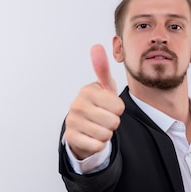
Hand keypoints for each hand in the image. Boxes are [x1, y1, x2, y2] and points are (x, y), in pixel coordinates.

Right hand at [64, 44, 124, 159]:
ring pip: (106, 135)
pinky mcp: (71, 138)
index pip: (119, 107)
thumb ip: (102, 69)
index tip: (108, 107)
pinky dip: (99, 144)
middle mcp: (77, 105)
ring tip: (98, 127)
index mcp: (87, 91)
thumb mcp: (103, 88)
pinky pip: (98, 145)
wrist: (81, 127)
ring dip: (106, 134)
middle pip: (114, 121)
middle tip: (103, 118)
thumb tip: (96, 46)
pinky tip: (92, 137)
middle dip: (113, 123)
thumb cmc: (96, 106)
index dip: (118, 109)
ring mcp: (72, 122)